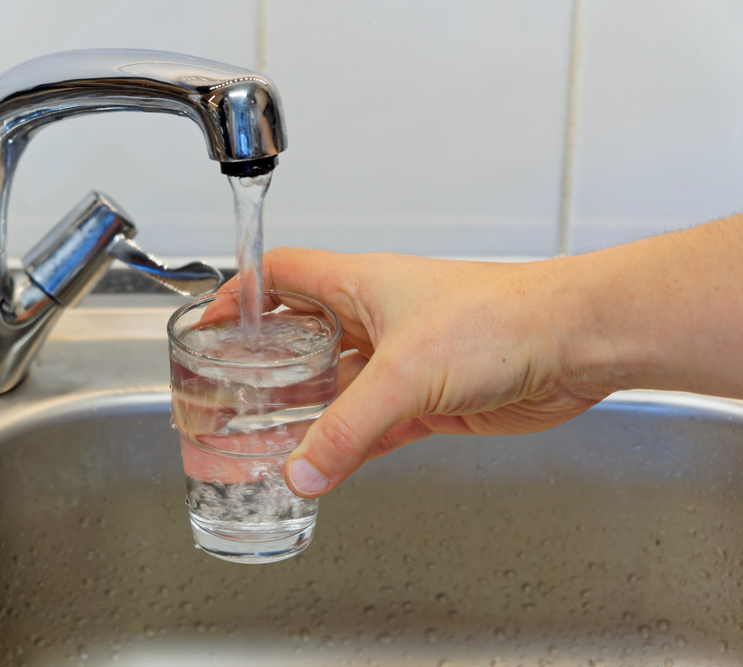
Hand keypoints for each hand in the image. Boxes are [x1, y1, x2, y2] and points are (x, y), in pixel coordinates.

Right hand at [220, 248, 604, 497]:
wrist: (572, 344)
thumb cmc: (501, 319)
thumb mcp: (404, 373)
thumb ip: (347, 429)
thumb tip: (302, 469)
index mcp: (359, 285)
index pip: (281, 277)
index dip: (240, 295)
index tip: (209, 323)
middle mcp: (375, 319)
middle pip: (301, 339)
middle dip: (264, 368)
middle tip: (227, 397)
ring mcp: (401, 361)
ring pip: (335, 390)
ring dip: (304, 416)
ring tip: (264, 442)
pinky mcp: (428, 400)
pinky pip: (371, 426)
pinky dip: (347, 447)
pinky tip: (325, 467)